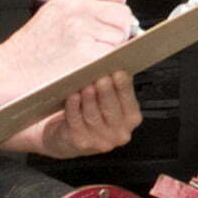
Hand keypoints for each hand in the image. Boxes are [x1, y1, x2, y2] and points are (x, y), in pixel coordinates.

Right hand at [0, 0, 135, 85]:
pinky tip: (87, 66)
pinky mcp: (88, 54)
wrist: (11, 71)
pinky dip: (105, 64)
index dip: (117, 7)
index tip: (109, 20)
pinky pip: (113, 56)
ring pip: (121, 37)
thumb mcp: (55, 12)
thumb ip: (87, 8)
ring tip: (87, 55)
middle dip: (117, 31)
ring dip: (111, 49)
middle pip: (124, 15)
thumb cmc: (31, 49)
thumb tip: (121, 17)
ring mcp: (83, 29)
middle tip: (97, 43)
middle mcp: (79, 7)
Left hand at [7, 71, 141, 160]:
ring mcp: (100, 141)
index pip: (129, 100)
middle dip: (106, 91)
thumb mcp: (108, 99)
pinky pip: (76, 122)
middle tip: (100, 76)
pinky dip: (73, 107)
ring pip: (93, 116)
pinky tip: (72, 96)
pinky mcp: (81, 142)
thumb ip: (114, 82)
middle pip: (111, 109)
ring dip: (89, 99)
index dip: (123, 86)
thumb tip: (114, 55)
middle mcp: (118, 133)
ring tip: (85, 84)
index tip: (118, 71)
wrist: (67, 138)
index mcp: (130, 118)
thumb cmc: (91, 113)